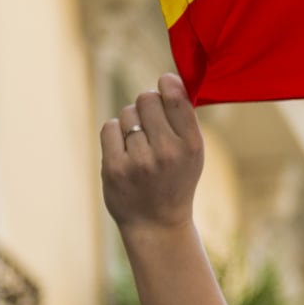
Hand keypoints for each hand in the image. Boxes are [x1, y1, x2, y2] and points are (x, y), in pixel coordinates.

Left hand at [101, 73, 203, 232]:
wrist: (157, 223)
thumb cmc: (176, 179)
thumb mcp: (193, 152)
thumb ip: (184, 119)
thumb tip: (168, 80)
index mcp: (191, 145)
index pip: (176, 97)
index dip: (167, 84)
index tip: (165, 85)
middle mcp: (167, 152)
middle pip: (147, 98)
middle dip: (147, 104)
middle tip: (151, 121)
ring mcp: (139, 161)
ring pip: (127, 113)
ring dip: (131, 122)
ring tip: (139, 143)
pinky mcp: (115, 168)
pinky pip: (110, 127)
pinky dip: (115, 133)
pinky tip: (124, 149)